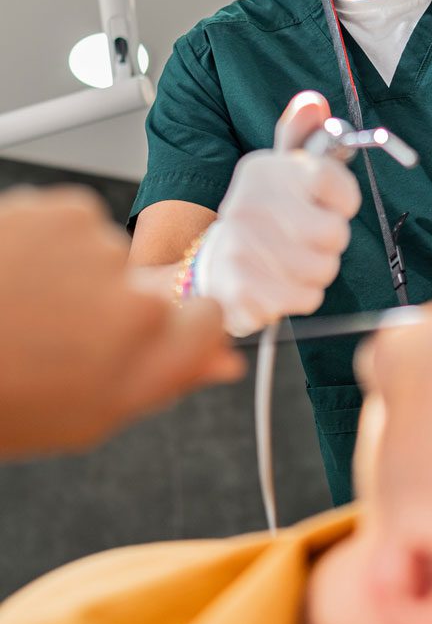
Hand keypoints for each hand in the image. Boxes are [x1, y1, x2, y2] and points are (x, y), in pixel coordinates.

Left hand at [0, 187, 243, 456]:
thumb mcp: (88, 412)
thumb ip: (167, 379)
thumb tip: (218, 362)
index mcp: (145, 360)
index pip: (208, 320)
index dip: (182, 325)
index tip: (158, 327)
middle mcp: (135, 306)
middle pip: (152, 291)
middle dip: (119, 306)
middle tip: (59, 330)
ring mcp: (102, 253)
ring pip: (109, 255)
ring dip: (79, 272)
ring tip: (25, 302)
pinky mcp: (67, 211)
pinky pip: (78, 222)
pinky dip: (52, 240)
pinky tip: (18, 270)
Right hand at [196, 92, 361, 335]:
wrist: (212, 268)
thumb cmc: (260, 220)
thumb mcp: (278, 173)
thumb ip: (300, 137)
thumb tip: (313, 103)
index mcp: (262, 172)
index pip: (330, 179)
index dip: (343, 198)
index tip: (328, 204)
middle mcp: (247, 205)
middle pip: (334, 233)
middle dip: (329, 245)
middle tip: (305, 242)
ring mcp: (240, 248)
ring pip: (323, 270)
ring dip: (315, 273)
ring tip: (288, 264)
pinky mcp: (241, 290)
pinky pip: (305, 299)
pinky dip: (298, 298)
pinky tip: (276, 285)